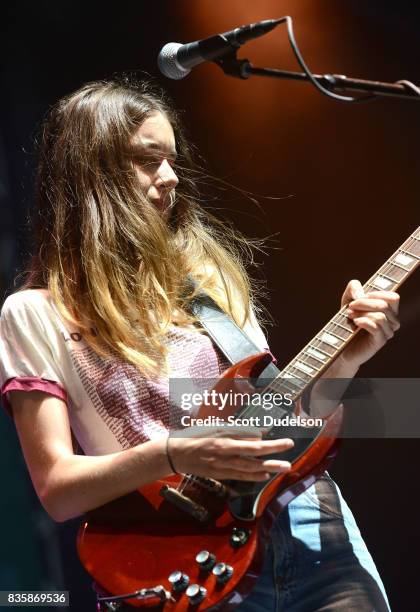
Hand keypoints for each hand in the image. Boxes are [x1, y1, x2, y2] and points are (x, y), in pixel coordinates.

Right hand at [167, 431, 293, 480]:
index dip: (273, 445)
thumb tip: (260, 434)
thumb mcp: (217, 427)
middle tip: (290, 462)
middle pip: (255, 459)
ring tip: (283, 468)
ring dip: (268, 469)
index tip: (288, 442)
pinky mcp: (219, 475)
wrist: (176, 453)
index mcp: (225, 440)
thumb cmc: (197, 435)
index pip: (255, 445)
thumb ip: (239, 431)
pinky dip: (253, 476)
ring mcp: (223, 467)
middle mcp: (226, 455)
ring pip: (249, 470)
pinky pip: (240, 476)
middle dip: (274, 460)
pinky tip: (264, 475)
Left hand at [339, 279, 399, 368]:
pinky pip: (376, 327)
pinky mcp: (380, 341)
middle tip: (349, 308)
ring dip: (361, 313)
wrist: (341, 344)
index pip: (392, 297)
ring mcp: (387, 332)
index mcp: (389, 310)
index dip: (375, 294)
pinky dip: (363, 321)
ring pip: (380, 316)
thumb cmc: (347, 321)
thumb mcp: (348, 300)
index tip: (359, 298)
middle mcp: (392, 321)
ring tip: (349, 316)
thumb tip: (360, 293)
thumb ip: (353, 288)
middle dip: (363, 303)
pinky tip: (354, 323)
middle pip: (384, 305)